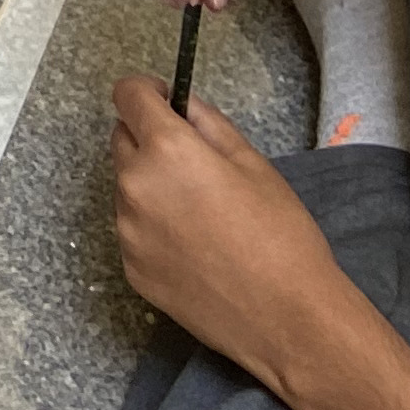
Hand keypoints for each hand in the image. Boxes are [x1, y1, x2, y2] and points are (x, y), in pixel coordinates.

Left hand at [109, 80, 363, 389]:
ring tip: (202, 213)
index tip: (166, 102)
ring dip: (151, 186)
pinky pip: (134, 230)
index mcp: (165, 150)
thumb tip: (183, 106)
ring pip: (128, 187)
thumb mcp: (253, 164)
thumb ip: (209, 125)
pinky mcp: (131, 268)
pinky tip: (196, 248)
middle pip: (123, 140)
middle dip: (149, 139)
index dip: (147, 92)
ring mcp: (127, 231)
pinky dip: (154, 227)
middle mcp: (134, 186)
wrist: (287, 317)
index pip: (127, 95)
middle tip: (194, 163)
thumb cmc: (281, 235)